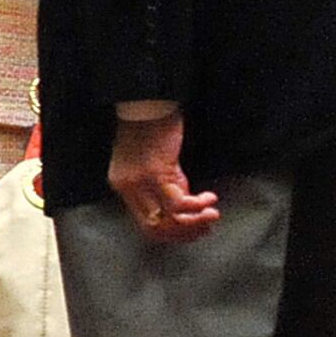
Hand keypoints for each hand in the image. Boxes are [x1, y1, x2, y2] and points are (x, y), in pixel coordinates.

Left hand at [108, 106, 223, 240]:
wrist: (147, 102)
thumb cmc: (153, 127)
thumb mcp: (155, 163)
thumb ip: (165, 185)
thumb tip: (184, 208)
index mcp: (123, 187)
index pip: (145, 226)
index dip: (173, 234)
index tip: (195, 231)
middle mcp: (127, 188)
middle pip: (155, 229)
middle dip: (185, 233)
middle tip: (206, 227)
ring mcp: (139, 183)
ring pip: (168, 220)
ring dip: (195, 222)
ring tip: (212, 214)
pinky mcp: (155, 173)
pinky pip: (178, 203)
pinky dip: (197, 206)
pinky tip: (209, 198)